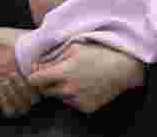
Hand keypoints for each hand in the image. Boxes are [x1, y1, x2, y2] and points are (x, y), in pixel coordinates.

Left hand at [28, 41, 144, 113]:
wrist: (121, 69)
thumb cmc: (98, 54)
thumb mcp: (73, 48)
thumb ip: (52, 57)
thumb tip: (37, 65)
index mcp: (62, 73)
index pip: (35, 80)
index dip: (34, 75)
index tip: (38, 72)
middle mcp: (68, 90)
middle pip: (45, 91)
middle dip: (47, 83)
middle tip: (58, 73)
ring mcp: (77, 101)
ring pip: (59, 98)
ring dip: (61, 90)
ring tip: (75, 78)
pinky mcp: (86, 108)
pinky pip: (72, 104)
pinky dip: (73, 97)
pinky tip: (84, 86)